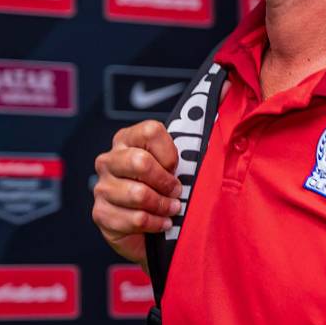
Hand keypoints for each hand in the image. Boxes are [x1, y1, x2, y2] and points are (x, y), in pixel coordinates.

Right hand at [92, 120, 183, 268]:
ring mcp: (102, 187)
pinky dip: (155, 224)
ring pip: (139, 194)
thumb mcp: (178, 163)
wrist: (150, 229)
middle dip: (166, 182)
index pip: (150, 131)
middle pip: (141, 162)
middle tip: (177, 192)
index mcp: (126, 139)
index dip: (169, 153)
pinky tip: (161, 223)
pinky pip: (135, 219)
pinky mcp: (101, 214)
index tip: (176, 167)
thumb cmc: (165, 189)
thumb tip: (224, 95)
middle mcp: (109, 160)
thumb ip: (193, 136)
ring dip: (163, 206)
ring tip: (172, 209)